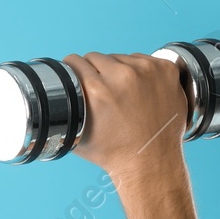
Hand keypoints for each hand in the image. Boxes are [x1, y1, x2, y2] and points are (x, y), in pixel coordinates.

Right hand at [61, 52, 189, 180]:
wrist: (150, 161)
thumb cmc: (114, 152)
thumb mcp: (77, 132)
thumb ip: (66, 107)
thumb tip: (54, 92)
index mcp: (97, 90)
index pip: (76, 61)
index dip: (72, 68)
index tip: (75, 73)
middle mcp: (122, 76)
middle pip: (97, 57)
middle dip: (94, 70)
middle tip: (100, 89)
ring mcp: (148, 71)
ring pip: (121, 57)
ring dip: (117, 69)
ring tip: (121, 92)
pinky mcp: (165, 69)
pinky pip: (143, 59)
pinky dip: (139, 70)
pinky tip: (138, 89)